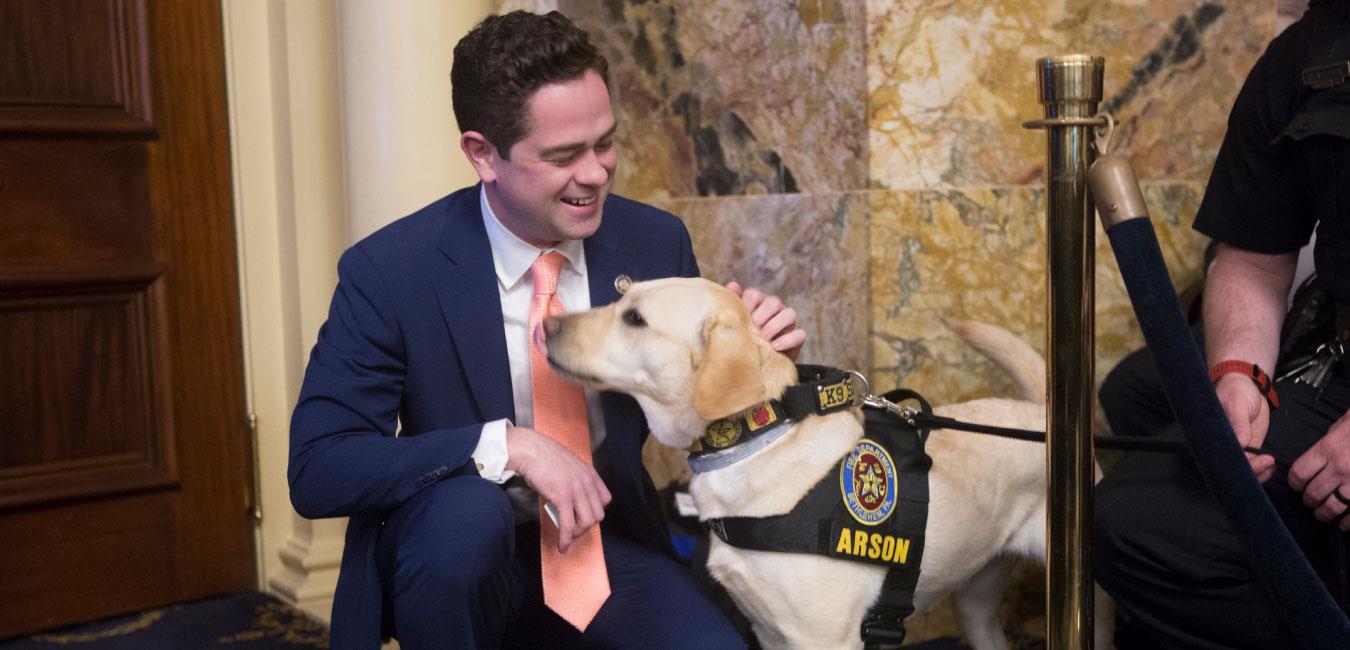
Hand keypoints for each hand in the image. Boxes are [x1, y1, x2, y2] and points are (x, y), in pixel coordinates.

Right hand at [505, 426, 612, 552]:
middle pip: (598, 514)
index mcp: (589, 473)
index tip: (584, 516)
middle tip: (574, 529)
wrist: (529, 450)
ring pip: (587, 522)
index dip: (595, 511)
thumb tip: (570, 498)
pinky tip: (562, 545)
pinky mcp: (562, 497)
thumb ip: (575, 479)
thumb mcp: (568, 465)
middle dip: (586, 525)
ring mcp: (576, 489)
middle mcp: (586, 481)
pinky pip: (568, 525)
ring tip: (567, 537)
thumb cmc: (543, 457)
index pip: (605, 499)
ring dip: (577, 533)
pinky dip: (566, 538)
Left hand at [725, 281, 805, 359]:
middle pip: (773, 302)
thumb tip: (733, 285)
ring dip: (775, 326)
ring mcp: (788, 323)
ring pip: (790, 314)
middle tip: (753, 329)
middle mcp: (775, 309)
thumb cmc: (745, 340)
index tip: (741, 318)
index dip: (747, 305)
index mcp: (758, 302)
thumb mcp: (737, 324)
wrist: (756, 364)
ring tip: (764, 338)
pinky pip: (800, 334)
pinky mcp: (797, 338)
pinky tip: (774, 347)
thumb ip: (733, 305)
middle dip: (761, 316)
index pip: (754, 294)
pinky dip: (787, 340)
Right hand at [1214, 374, 1275, 481]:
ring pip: (1242, 470)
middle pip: (1231, 467)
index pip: (1221, 457)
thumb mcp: (1237, 403)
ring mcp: (1234, 448)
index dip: (1239, 463)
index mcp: (1211, 434)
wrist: (1249, 387)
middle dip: (1250, 470)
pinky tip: (1271, 464)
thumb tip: (1240, 442)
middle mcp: (1220, 444)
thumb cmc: (1236, 390)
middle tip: (1267, 461)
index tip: (1256, 460)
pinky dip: (1262, 469)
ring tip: (1271, 463)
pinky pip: (1252, 465)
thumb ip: (1238, 422)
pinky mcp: (1246, 449)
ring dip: (1258, 472)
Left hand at [1289, 410, 1349, 530]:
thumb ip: (1329, 442)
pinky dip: (1348, 523)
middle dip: (1309, 500)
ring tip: (1323, 514)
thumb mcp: (1344, 424)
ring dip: (1325, 513)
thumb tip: (1319, 457)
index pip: (1300, 473)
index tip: (1297, 485)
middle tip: (1310, 501)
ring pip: (1332, 507)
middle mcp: (1340, 468)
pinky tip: (1344, 523)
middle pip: (1313, 493)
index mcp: (1328, 449)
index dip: (1295, 482)